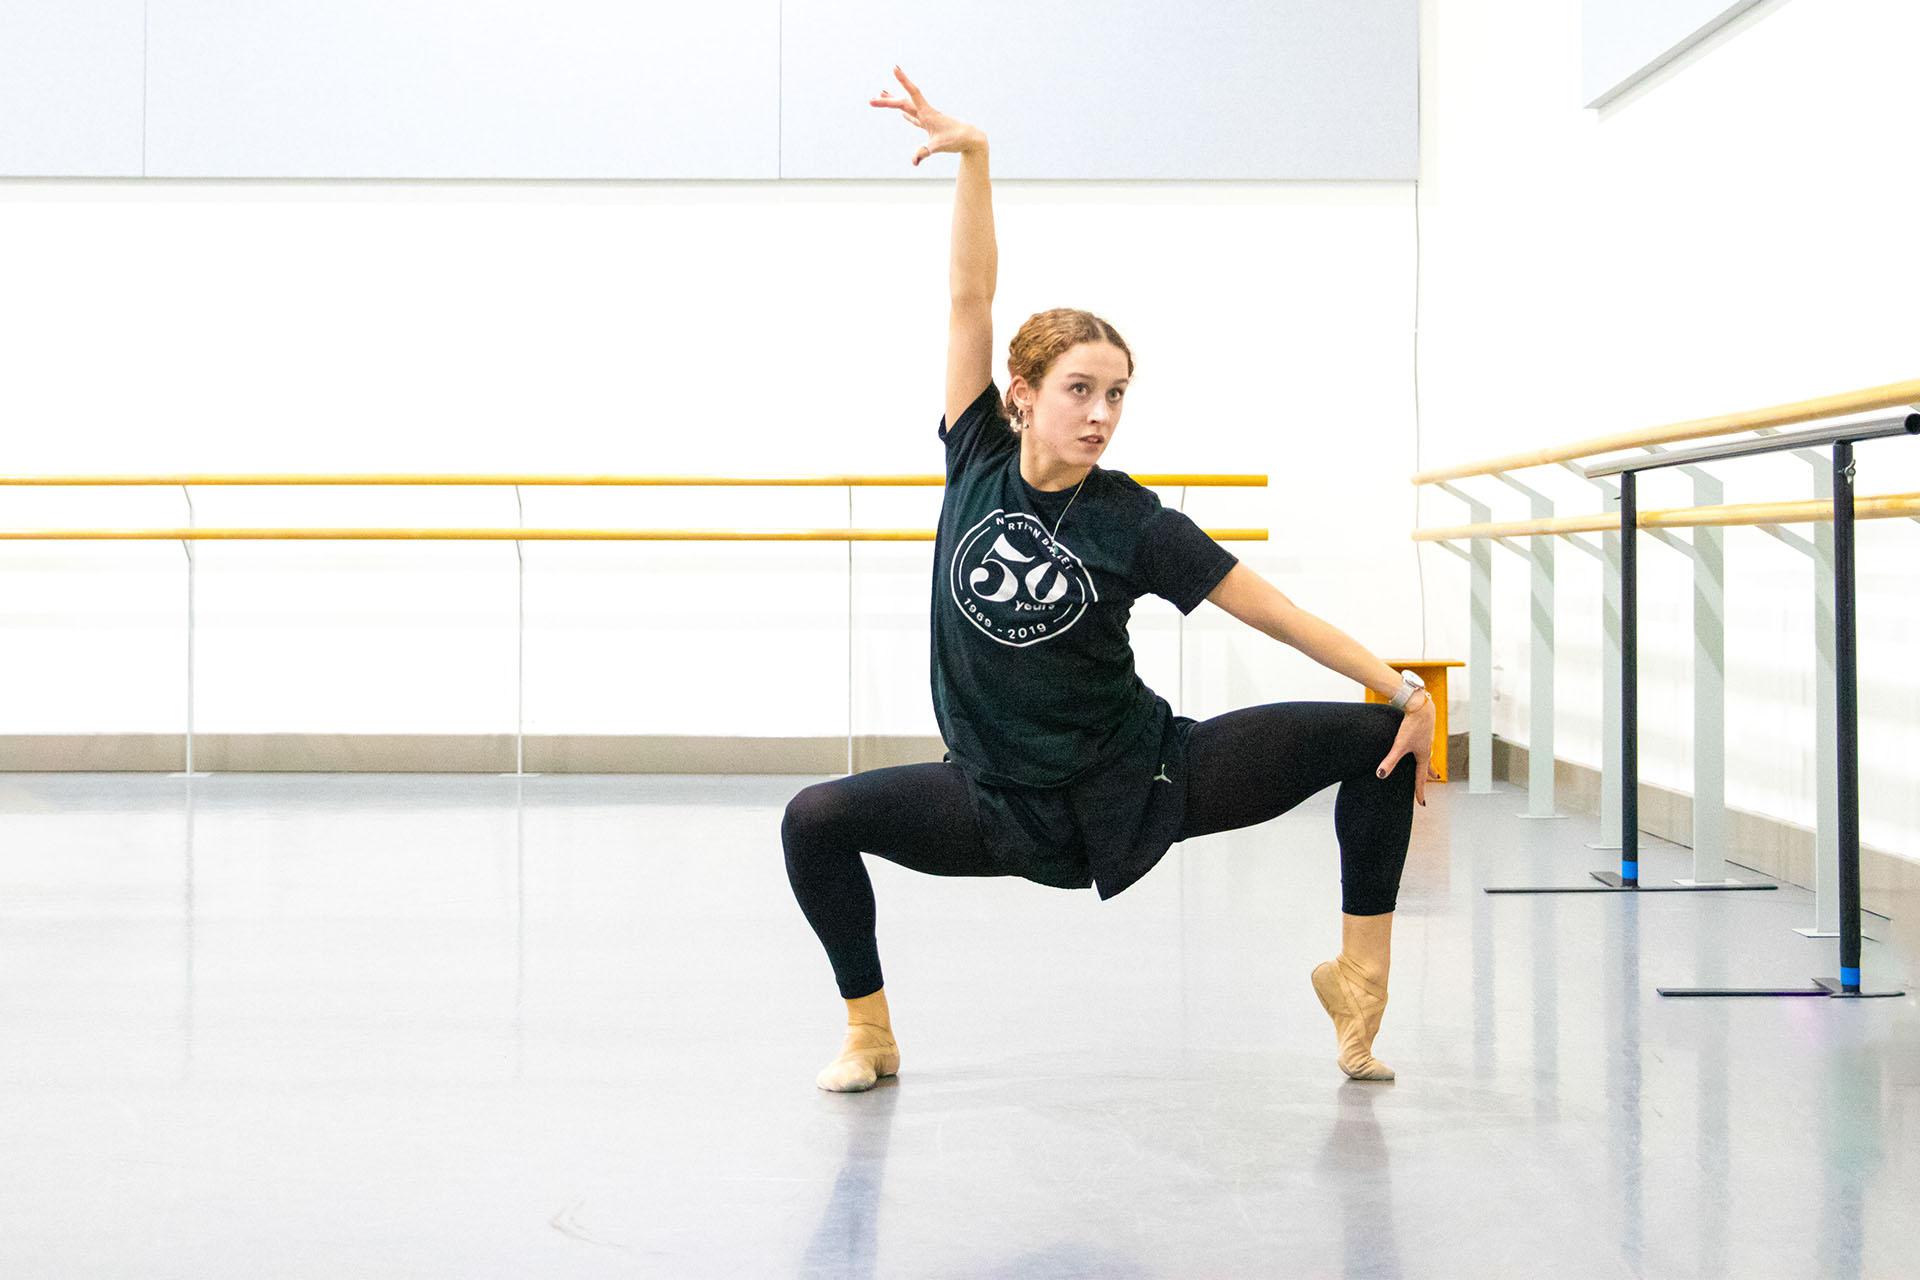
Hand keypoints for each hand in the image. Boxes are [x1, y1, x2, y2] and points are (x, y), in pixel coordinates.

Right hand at [870, 65, 983, 165]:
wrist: (971, 139)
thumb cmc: (957, 140)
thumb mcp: (939, 146)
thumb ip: (925, 152)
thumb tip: (913, 161)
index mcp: (927, 113)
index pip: (912, 93)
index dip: (903, 80)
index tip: (894, 67)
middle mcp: (926, 112)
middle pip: (903, 102)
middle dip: (887, 101)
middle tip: (870, 100)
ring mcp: (927, 118)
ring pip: (907, 107)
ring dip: (894, 101)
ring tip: (881, 94)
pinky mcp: (930, 126)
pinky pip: (914, 118)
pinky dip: (906, 114)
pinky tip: (901, 114)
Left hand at [1376, 689, 1440, 806]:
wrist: (1420, 705)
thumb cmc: (1412, 725)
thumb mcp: (1399, 745)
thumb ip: (1390, 760)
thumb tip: (1381, 775)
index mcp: (1423, 755)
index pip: (1421, 778)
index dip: (1420, 791)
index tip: (1422, 803)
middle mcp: (1427, 748)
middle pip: (1428, 765)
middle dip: (1429, 774)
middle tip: (1434, 779)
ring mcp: (1425, 739)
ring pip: (1427, 754)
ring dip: (1428, 762)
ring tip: (1431, 765)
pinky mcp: (1422, 730)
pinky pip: (1424, 744)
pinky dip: (1423, 750)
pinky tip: (1420, 744)